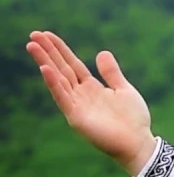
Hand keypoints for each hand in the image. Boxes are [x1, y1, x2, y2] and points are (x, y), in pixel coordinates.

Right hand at [26, 31, 156, 175]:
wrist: (138, 142)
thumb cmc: (134, 119)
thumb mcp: (124, 89)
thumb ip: (111, 73)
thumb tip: (102, 52)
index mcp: (91, 87)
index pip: (72, 64)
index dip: (60, 50)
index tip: (47, 34)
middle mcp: (81, 94)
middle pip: (61, 68)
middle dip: (48, 52)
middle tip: (33, 34)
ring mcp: (77, 105)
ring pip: (58, 79)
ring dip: (45, 62)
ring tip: (32, 45)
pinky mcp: (76, 117)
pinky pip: (63, 97)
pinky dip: (54, 83)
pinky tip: (45, 69)